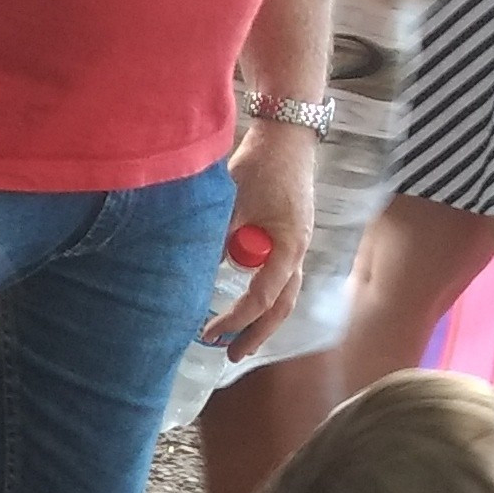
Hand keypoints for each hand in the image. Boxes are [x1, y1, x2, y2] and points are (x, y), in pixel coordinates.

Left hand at [213, 130, 319, 359]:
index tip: (209, 331)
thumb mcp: (230, 204)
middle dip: (256, 333)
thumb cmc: (260, 165)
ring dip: (261, 319)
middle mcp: (298, 251)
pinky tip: (245, 305)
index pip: (261, 297)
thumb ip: (217, 241)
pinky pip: (279, 277)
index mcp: (288, 246)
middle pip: (281, 306)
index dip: (235, 318)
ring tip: (238, 340)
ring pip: (284, 295)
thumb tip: (195, 275)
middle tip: (231, 356)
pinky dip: (263, 295)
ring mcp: (297, 245)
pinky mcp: (290, 237)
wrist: (286, 137)